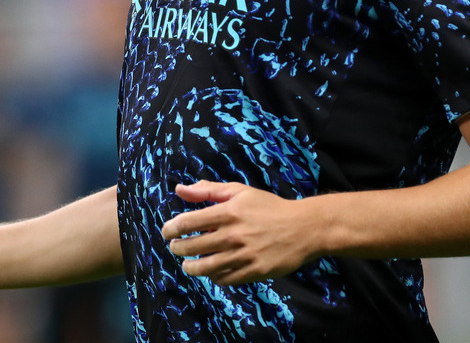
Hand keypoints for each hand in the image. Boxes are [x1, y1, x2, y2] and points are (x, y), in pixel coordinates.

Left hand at [160, 181, 316, 285]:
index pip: (187, 222)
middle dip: (177, 248)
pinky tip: (211, 270)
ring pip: (204, 268)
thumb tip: (179, 189)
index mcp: (228, 212)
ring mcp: (243, 256)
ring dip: (190, 267)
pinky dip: (213, 276)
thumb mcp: (240, 192)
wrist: (303, 228)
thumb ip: (208, 190)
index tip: (167, 232)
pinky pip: (223, 279)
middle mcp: (233, 235)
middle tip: (176, 247)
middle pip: (191, 247)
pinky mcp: (253, 272)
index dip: (171, 228)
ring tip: (188, 264)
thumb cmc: (268, 207)